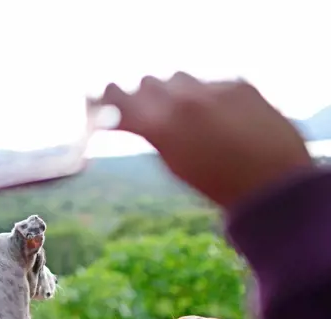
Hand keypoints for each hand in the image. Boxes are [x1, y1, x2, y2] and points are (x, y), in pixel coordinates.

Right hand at [96, 72, 312, 208]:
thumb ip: (150, 133)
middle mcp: (183, 100)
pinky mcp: (239, 84)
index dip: (109, 98)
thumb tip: (131, 118)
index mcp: (161, 125)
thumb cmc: (216, 183)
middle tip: (151, 114)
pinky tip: (219, 118)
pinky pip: (210, 82)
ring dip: (175, 92)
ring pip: (177, 78)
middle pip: (147, 83)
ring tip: (188, 115)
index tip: (104, 101)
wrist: (271, 183)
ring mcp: (212, 89)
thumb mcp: (172, 163)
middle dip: (145, 97)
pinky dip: (206, 96)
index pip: (119, 98)